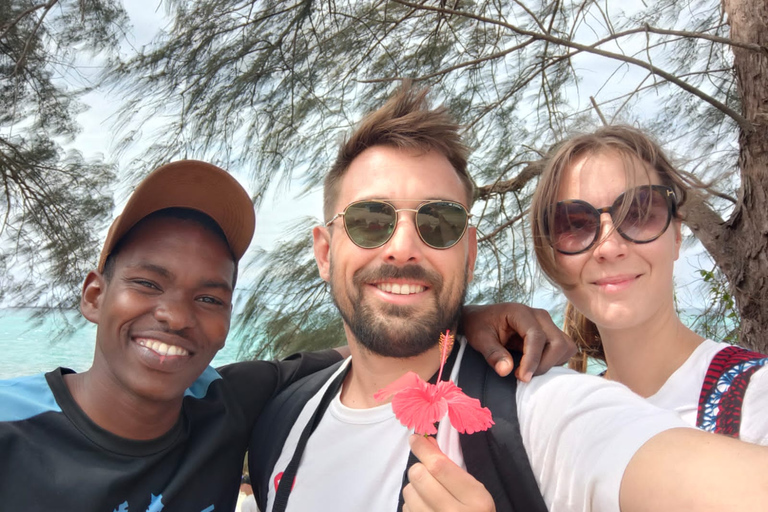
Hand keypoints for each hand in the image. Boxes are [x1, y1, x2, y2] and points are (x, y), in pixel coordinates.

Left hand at [402, 434, 494, 511]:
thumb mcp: (474, 491)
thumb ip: (451, 467)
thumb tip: (425, 441)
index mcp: (475, 499)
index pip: (439, 466)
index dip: (423, 449)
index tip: (415, 438)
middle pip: (419, 476)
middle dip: (419, 469)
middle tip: (426, 472)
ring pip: (408, 492)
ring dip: (414, 488)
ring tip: (428, 495)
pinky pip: (406, 509)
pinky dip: (411, 505)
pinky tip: (424, 508)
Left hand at [460, 303, 574, 381]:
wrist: (481, 319)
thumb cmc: (478, 326)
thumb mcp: (479, 338)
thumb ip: (492, 353)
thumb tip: (506, 370)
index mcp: (520, 312)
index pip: (537, 336)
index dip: (532, 359)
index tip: (522, 378)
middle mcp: (539, 315)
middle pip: (558, 343)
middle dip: (544, 364)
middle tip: (522, 376)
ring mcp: (547, 324)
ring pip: (565, 347)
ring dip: (551, 363)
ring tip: (528, 370)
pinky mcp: (551, 333)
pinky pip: (564, 350)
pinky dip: (554, 362)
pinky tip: (535, 366)